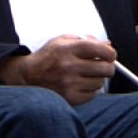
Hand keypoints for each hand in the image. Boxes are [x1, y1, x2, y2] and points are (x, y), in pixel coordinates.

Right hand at [0, 34, 114, 104]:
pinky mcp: (69, 97)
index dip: (110, 53)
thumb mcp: (62, 41)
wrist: (27, 76)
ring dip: (96, 79)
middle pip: (106, 68)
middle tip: (102, 66)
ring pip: (100, 82)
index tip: (110, 55)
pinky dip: (89, 90)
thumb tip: (108, 45)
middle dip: (108, 67)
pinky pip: (92, 95)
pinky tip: (79, 85)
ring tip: (85, 76)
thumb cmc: (48, 57)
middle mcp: (68, 66)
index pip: (101, 50)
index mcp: (67, 49)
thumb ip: (85, 40)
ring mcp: (68, 83)